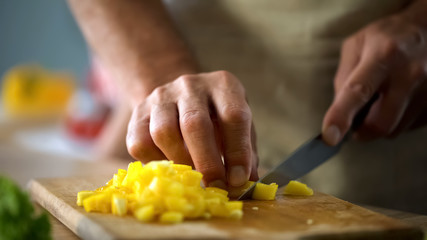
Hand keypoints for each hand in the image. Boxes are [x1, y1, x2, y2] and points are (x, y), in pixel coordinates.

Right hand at [126, 71, 258, 186]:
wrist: (178, 98)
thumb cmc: (216, 118)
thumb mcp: (237, 126)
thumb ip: (245, 153)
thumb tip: (246, 184)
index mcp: (223, 85)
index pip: (233, 115)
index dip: (237, 151)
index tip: (238, 179)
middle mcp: (190, 86)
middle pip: (194, 123)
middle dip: (206, 162)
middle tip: (215, 187)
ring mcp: (161, 97)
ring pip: (163, 132)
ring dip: (180, 163)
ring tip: (192, 179)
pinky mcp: (138, 113)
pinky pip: (140, 143)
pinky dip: (156, 163)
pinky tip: (170, 169)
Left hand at [322, 13, 426, 144]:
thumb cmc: (385, 37)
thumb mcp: (356, 46)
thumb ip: (343, 77)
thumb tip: (337, 111)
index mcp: (383, 55)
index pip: (358, 91)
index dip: (342, 116)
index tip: (330, 136)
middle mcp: (410, 74)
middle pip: (381, 123)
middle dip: (362, 130)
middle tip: (355, 120)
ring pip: (396, 129)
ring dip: (380, 123)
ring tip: (381, 100)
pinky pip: (410, 127)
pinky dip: (398, 121)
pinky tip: (398, 100)